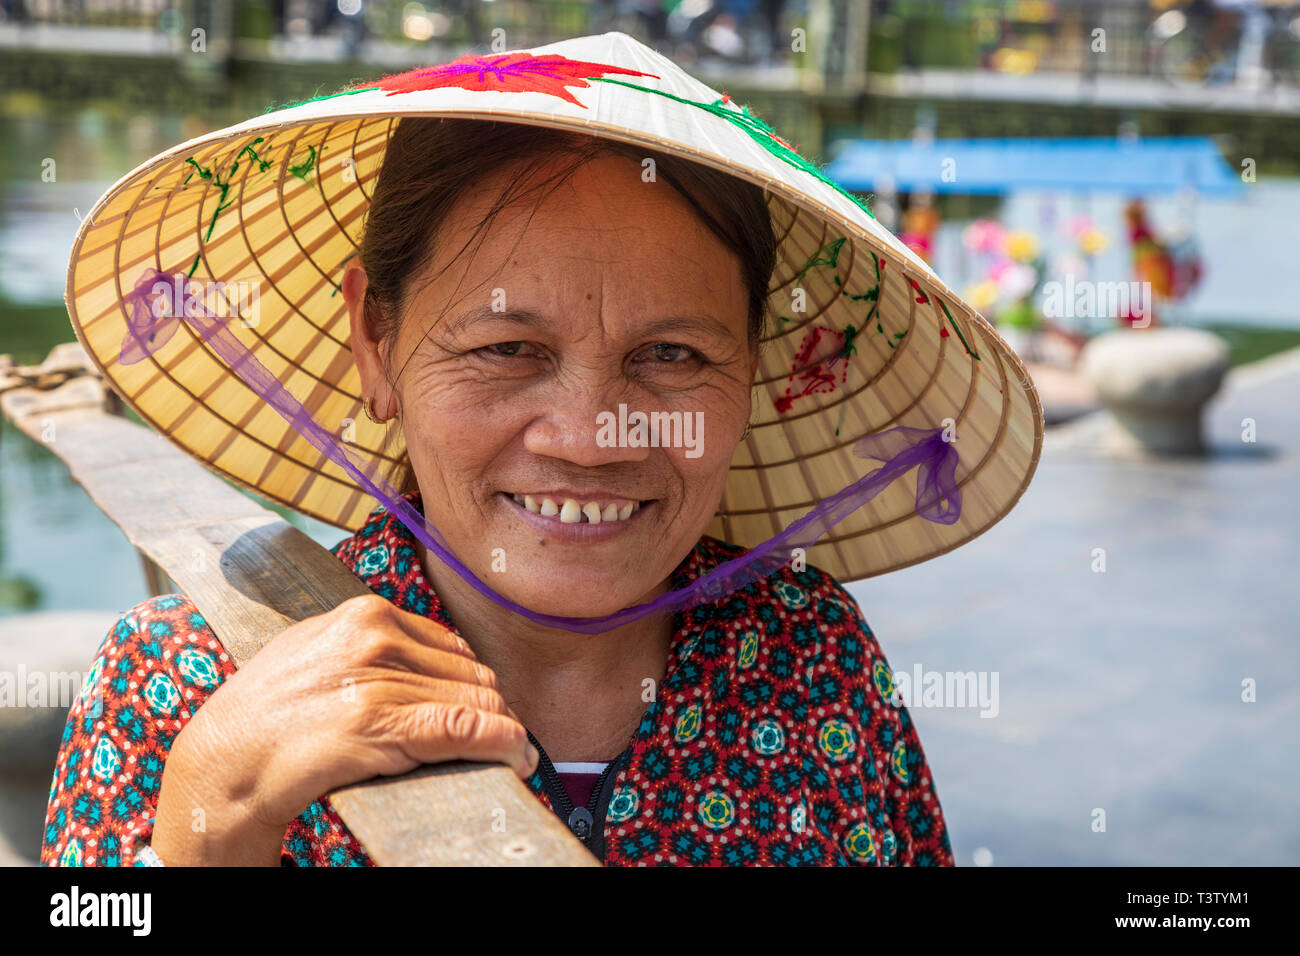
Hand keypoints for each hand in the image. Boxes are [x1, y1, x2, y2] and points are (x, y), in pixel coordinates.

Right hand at [151, 594, 533, 864]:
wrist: (221, 764)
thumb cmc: (267, 714)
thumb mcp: (316, 652)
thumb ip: (370, 645)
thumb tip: (433, 655)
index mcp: (364, 614)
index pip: (452, 647)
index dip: (474, 683)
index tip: (486, 707)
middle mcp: (375, 640)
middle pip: (471, 674)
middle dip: (492, 709)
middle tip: (505, 737)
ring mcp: (378, 682)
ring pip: (475, 702)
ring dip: (505, 731)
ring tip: (516, 753)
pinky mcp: (380, 727)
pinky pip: (465, 729)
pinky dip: (502, 742)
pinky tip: (516, 756)